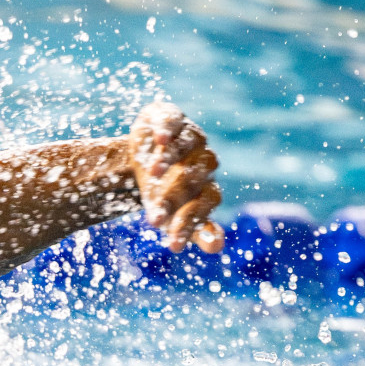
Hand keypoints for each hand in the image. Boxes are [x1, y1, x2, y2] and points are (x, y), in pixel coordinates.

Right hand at [128, 102, 223, 253]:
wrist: (147, 156)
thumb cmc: (164, 190)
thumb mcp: (174, 213)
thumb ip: (195, 229)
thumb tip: (217, 247)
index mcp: (207, 187)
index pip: (204, 206)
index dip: (189, 225)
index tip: (172, 245)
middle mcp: (204, 162)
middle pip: (191, 179)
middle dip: (172, 198)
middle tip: (154, 220)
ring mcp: (190, 138)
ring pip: (184, 149)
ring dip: (169, 160)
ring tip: (152, 173)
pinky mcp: (172, 118)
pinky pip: (173, 122)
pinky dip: (167, 130)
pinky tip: (161, 140)